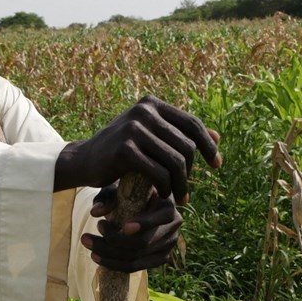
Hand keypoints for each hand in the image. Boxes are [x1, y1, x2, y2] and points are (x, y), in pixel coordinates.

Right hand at [54, 96, 220, 203]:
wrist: (84, 160)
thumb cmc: (121, 150)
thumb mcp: (150, 136)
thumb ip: (178, 134)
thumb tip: (217, 136)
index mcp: (151, 104)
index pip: (192, 123)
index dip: (209, 145)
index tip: (217, 165)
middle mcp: (143, 111)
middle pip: (186, 145)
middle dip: (190, 171)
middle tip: (185, 189)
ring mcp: (133, 129)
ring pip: (175, 161)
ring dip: (180, 184)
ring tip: (178, 196)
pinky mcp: (125, 149)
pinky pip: (159, 172)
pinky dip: (165, 187)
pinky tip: (162, 194)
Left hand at [80, 183, 181, 272]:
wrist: (137, 205)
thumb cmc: (127, 193)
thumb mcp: (117, 190)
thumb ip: (106, 197)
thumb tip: (96, 212)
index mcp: (168, 204)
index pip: (162, 217)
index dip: (145, 223)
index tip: (124, 226)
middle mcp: (174, 226)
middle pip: (144, 242)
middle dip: (114, 240)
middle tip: (90, 231)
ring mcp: (168, 245)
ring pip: (136, 258)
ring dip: (108, 254)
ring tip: (86, 242)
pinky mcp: (158, 259)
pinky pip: (135, 267)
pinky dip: (113, 264)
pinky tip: (95, 256)